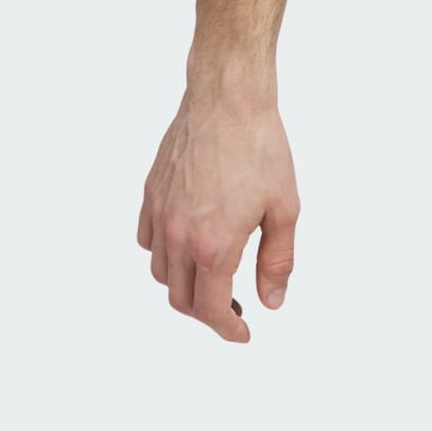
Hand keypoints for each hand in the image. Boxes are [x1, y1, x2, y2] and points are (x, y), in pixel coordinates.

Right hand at [137, 84, 299, 340]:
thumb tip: (271, 301)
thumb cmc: (259, 145)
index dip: (227, 328)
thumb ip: (277, 260)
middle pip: (180, 298)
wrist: (228, 97)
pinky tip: (185, 243)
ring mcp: (159, 213)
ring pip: (160, 271)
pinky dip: (163, 253)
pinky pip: (147, 239)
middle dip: (206, 312)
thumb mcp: (284, 207)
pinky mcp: (150, 192)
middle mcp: (178, 235)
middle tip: (233, 306)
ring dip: (183, 284)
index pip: (211, 308)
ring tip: (212, 275)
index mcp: (213, 244)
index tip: (242, 333)